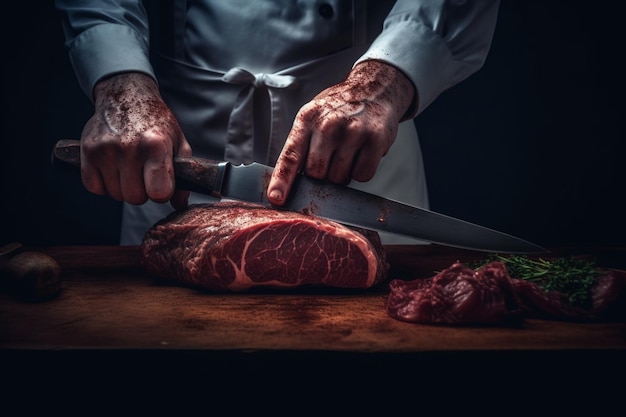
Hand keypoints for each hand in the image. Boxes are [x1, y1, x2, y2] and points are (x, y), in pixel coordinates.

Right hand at [79, 72, 191, 209]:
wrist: (125, 95)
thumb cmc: (155, 122)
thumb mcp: (178, 142)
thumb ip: (182, 174)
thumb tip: (180, 204)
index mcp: (156, 146)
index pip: (159, 193)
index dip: (161, 193)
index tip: (161, 184)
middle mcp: (130, 148)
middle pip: (135, 198)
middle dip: (142, 192)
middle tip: (143, 175)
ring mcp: (106, 149)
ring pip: (115, 194)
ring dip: (123, 187)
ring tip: (128, 168)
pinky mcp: (87, 151)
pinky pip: (94, 187)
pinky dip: (103, 184)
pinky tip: (112, 169)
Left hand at [267, 60, 415, 205]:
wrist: (374, 89)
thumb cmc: (339, 108)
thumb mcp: (312, 118)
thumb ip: (300, 146)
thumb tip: (287, 184)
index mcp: (307, 120)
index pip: (290, 156)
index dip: (282, 180)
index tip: (276, 198)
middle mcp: (328, 125)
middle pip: (316, 174)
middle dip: (321, 176)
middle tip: (330, 159)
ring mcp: (352, 132)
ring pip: (339, 178)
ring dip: (342, 174)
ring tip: (348, 152)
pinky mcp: (375, 139)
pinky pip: (362, 175)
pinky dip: (361, 171)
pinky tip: (362, 153)